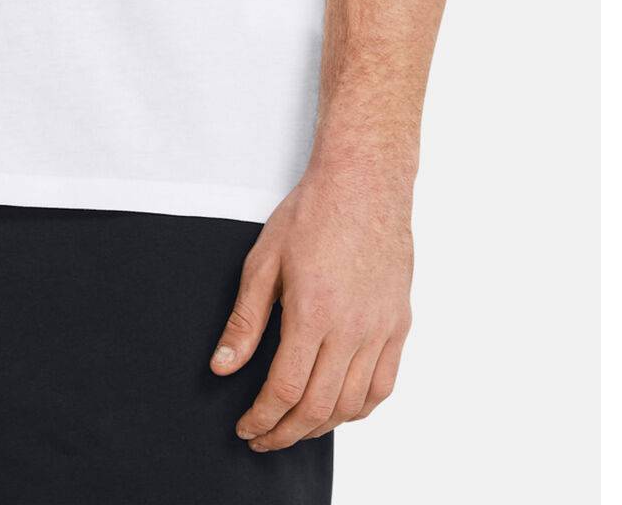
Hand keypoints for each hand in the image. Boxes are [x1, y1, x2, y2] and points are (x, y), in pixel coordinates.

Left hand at [210, 166, 412, 449]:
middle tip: (263, 437)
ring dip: (321, 427)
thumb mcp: (263, 261)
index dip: (262, 418)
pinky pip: (384, 386)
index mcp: (313, 313)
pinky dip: (360, 409)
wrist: (363, 183)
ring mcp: (381, 329)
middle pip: (319, 407)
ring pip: (353, 404)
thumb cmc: (311, 214)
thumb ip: (245, 320)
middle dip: (285, 432)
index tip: (245, 428)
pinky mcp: (399, 324)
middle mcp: (352, 329)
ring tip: (294, 428)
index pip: (285, 390)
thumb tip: (222, 366)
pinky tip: (339, 411)